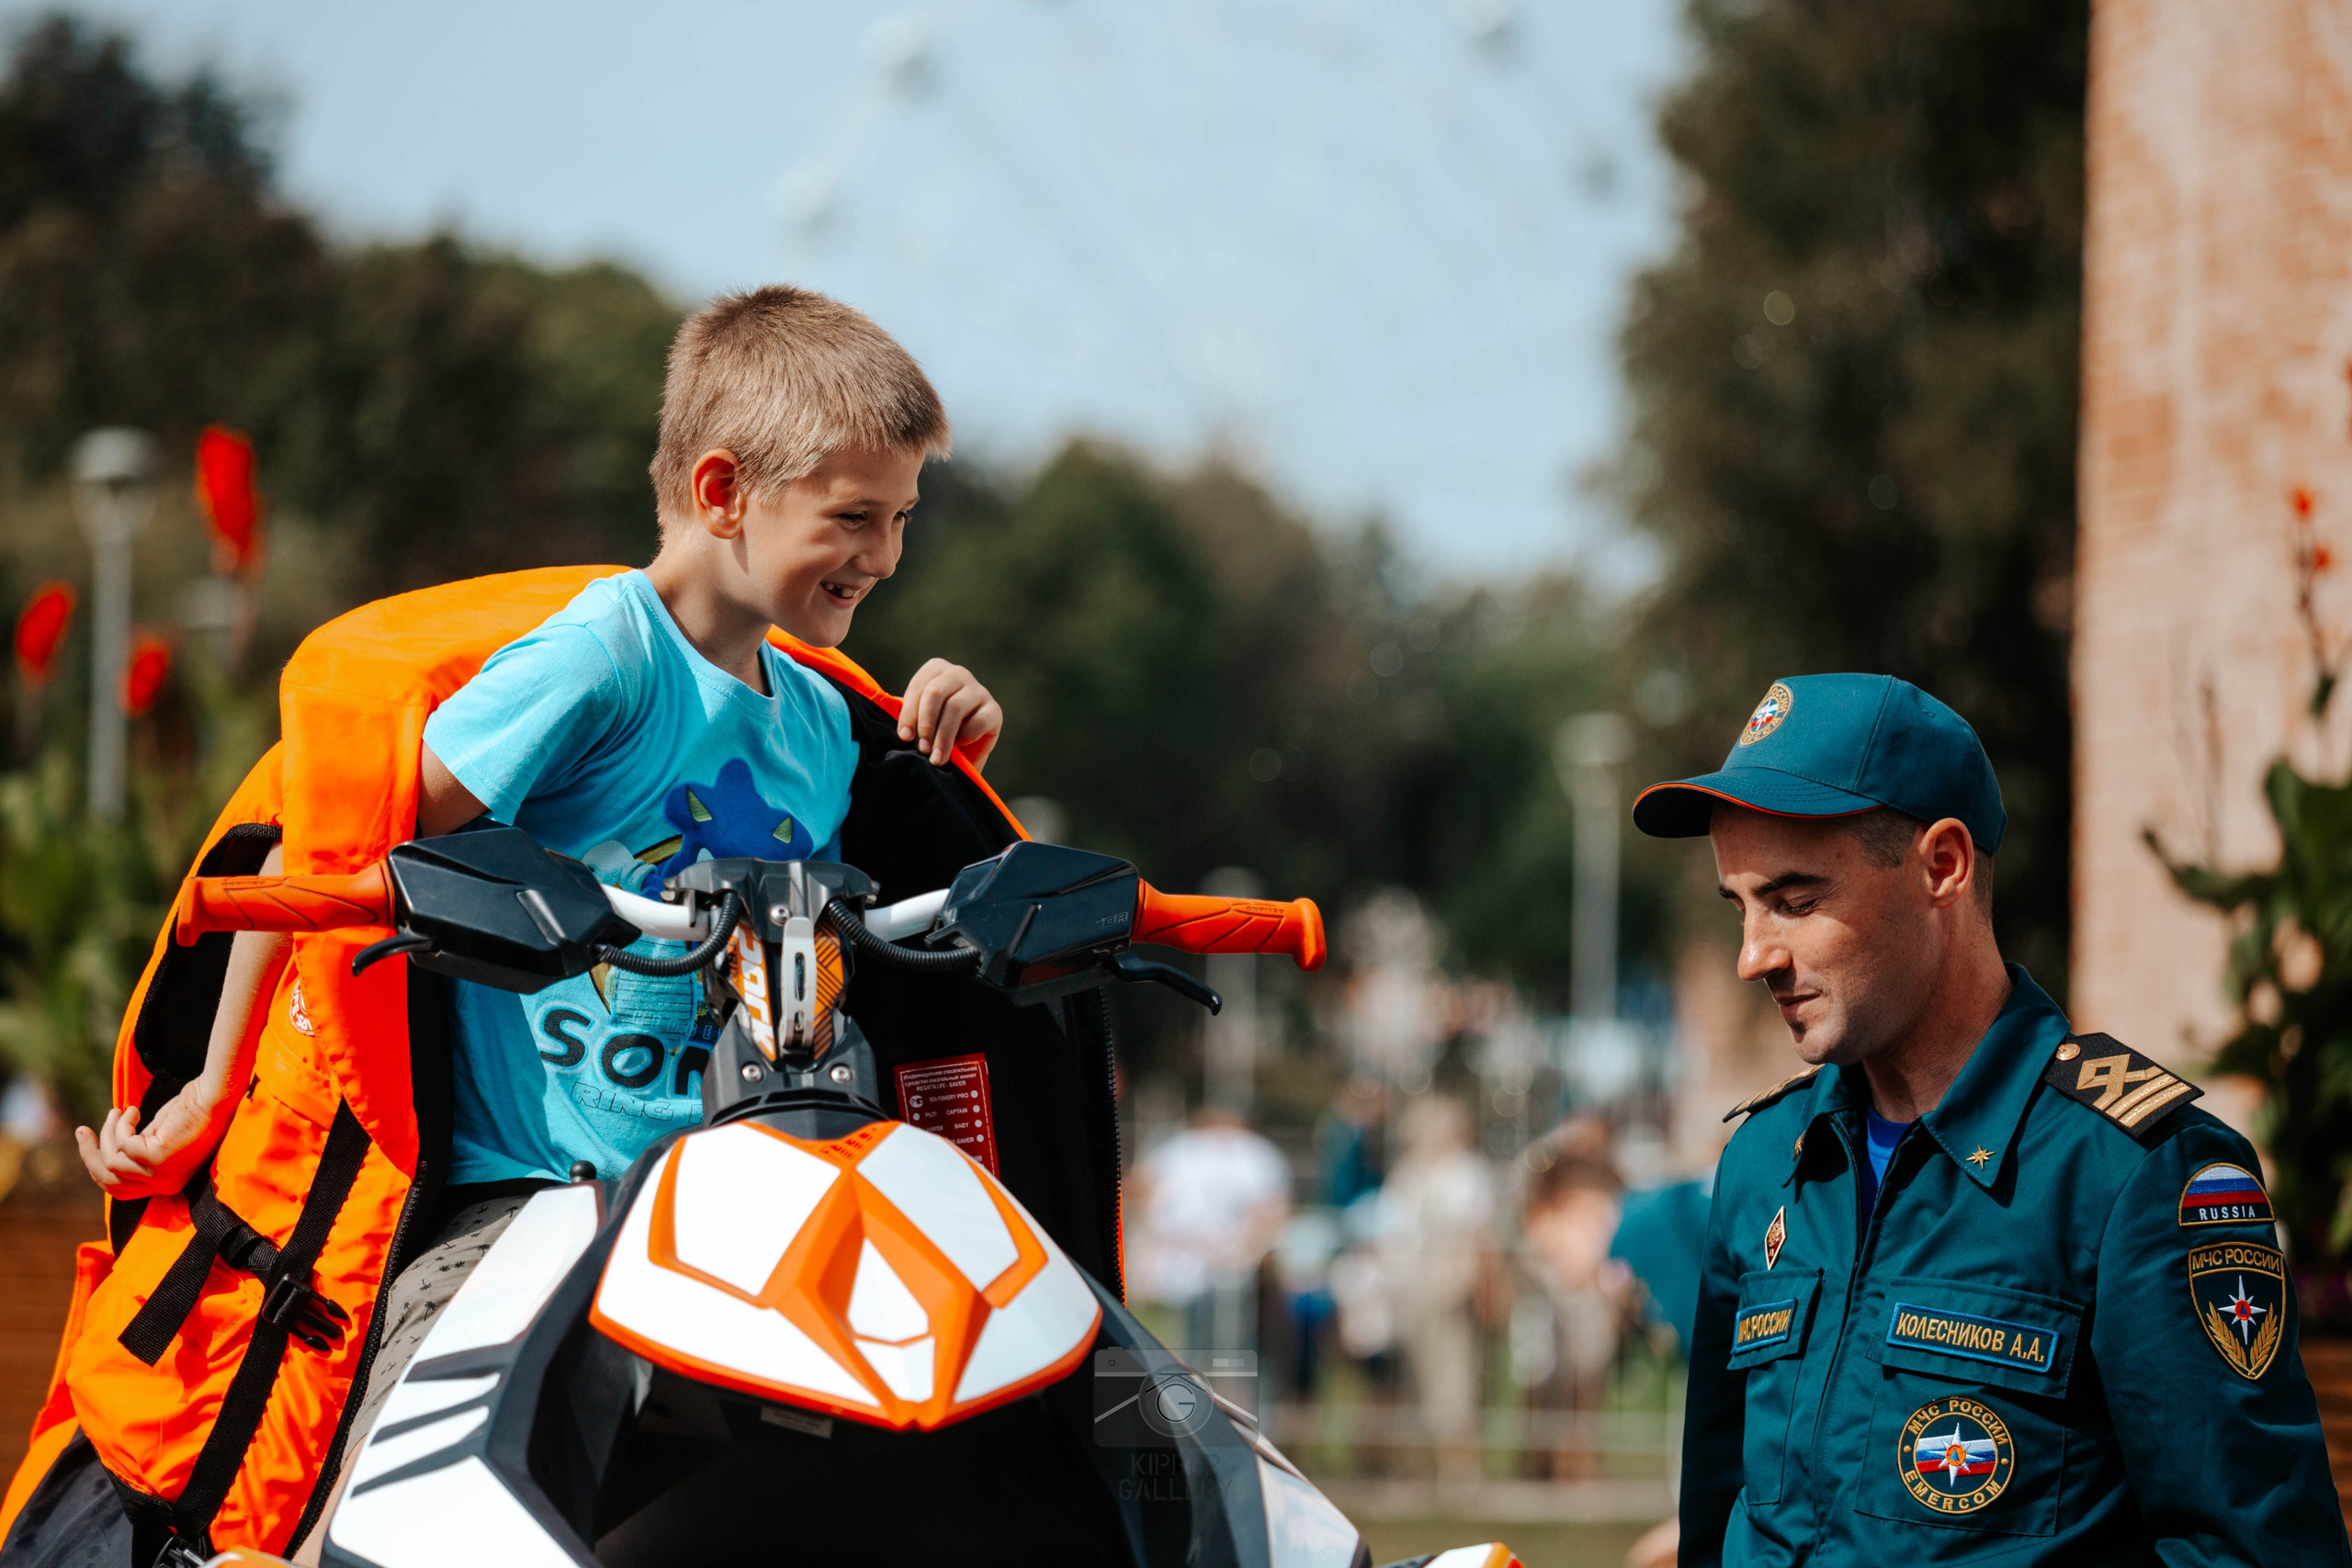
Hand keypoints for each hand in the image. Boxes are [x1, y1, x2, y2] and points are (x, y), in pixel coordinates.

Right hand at [74, 1083, 229, 1199]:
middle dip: (90, 1156)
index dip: (98, 1168)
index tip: (89, 1143)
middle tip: (82, 1131)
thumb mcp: (155, 1139)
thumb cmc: (189, 1113)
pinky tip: (132, 1111)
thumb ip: (134, 1151)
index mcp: (166, 1184)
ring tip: (118, 1112)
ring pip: (112, 1162)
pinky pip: (123, 1145)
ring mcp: (161, 1174)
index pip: (120, 1190)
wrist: (214, 1097)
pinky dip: (122, 1125)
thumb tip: (104, 1151)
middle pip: (110, 1181)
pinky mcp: (158, 1158)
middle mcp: (164, 1185)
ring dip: (108, 1134)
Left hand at [900, 658, 1002, 770]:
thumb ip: (908, 718)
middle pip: (935, 693)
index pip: (919, 687)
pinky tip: (960, 747)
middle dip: (925, 725)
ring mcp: (979, 690)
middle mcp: (958, 673)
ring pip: (955, 707)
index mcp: (936, 669)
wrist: (962, 755)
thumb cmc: (934, 734)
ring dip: (943, 736)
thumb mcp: (917, 722)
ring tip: (936, 758)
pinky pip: (978, 721)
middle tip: (921, 750)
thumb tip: (900, 730)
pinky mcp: (995, 710)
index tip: (905, 737)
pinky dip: (966, 736)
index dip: (909, 714)